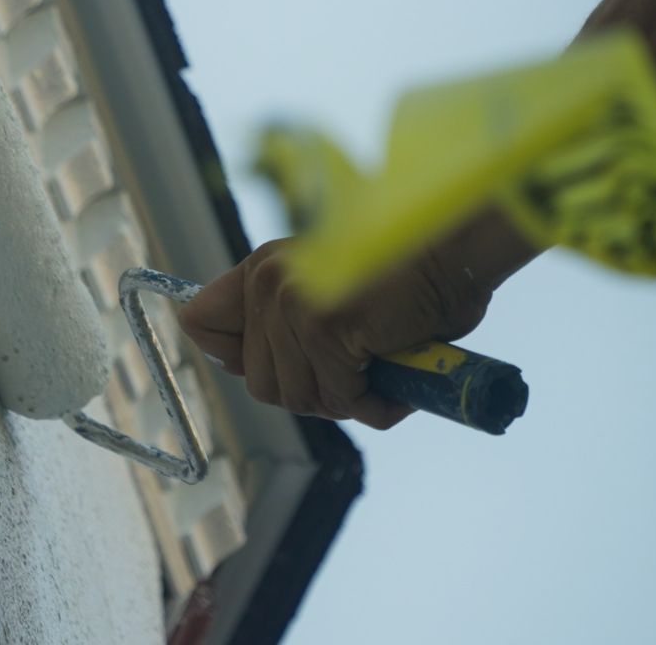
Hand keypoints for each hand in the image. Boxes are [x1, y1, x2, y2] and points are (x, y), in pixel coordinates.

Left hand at [178, 238, 492, 428]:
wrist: (456, 252)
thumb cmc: (408, 276)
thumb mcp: (329, 289)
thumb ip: (290, 321)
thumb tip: (260, 372)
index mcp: (263, 267)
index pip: (200, 323)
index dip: (237, 358)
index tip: (286, 364)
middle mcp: (268, 281)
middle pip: (258, 382)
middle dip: (310, 392)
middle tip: (355, 380)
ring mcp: (292, 304)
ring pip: (297, 397)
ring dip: (343, 401)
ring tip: (379, 378)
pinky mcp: (325, 328)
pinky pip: (340, 397)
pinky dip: (373, 403)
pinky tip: (397, 384)